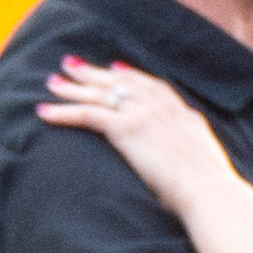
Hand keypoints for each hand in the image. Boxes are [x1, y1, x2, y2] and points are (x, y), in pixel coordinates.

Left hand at [35, 60, 243, 206]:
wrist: (207, 189)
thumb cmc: (208, 186)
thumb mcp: (203, 157)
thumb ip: (187, 149)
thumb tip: (182, 159)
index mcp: (182, 113)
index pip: (152, 86)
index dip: (130, 75)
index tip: (114, 67)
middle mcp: (162, 107)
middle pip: (121, 83)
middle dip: (94, 72)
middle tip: (71, 64)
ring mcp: (144, 114)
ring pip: (100, 94)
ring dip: (73, 88)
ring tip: (51, 82)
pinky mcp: (126, 129)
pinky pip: (87, 114)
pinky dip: (63, 112)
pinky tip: (44, 111)